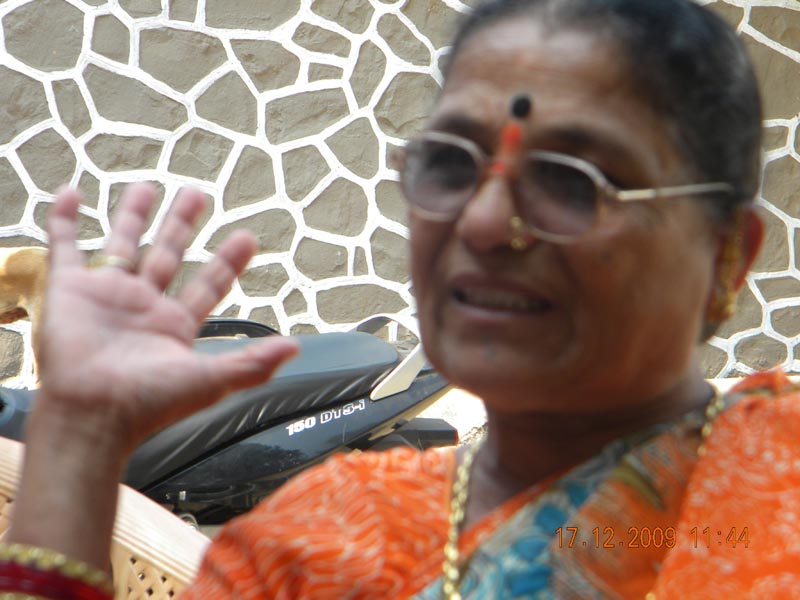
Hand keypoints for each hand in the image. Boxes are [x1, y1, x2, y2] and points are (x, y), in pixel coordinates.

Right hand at [37, 183, 298, 453]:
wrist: (92, 413)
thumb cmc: (149, 403)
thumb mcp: (210, 381)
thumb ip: (253, 363)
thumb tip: (295, 348)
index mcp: (175, 325)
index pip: (208, 284)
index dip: (228, 262)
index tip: (246, 237)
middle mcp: (143, 306)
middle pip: (168, 254)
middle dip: (183, 224)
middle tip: (198, 194)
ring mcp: (107, 295)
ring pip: (124, 243)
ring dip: (135, 215)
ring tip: (149, 187)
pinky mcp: (69, 289)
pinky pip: (66, 245)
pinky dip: (64, 220)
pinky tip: (72, 193)